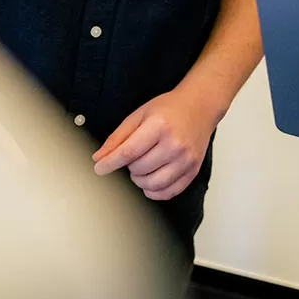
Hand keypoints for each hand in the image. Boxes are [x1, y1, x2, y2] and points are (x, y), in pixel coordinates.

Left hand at [93, 86, 220, 201]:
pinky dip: (155, 191)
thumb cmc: (169, 109)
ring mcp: (186, 160)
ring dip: (139, 180)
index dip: (110, 163)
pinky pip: (169, 192)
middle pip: (139, 169)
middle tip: (131, 156)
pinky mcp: (193, 171)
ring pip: (153, 184)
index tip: (99, 168)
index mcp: (159, 126)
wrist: (199, 107)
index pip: (128, 152)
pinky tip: (150, 180)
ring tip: (140, 168)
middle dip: (128, 166)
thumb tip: (99, 157)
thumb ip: (118, 137)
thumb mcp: (139, 115)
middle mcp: (175, 144)